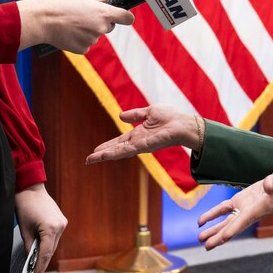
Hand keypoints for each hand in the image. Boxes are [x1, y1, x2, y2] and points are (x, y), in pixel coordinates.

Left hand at [14, 183, 66, 272]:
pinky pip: (55, 237)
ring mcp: (62, 223)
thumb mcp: (24, 229)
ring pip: (54, 244)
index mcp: (50, 228)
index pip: (45, 254)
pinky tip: (41, 249)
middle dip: (42, 262)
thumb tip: (31, 259)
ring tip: (36, 263)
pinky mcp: (62, 220)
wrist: (30, 188)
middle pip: (51, 250)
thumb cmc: (24, 206)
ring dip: (45, 252)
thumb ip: (29, 246)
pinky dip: (48, 243)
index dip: (40, 268)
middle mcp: (60, 226)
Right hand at [17, 0, 134, 53]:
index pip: (127, 18)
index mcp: (103, 13)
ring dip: (87, 31)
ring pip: (95, 35)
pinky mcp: (82, 50)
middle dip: (101, 22)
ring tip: (71, 23)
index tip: (124, 16)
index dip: (126, 16)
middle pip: (109, 27)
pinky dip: (79, 40)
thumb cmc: (60, 5)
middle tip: (83, 15)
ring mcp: (92, 40)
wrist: (41, 21)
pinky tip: (68, 33)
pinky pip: (85, 45)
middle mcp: (100, 28)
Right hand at [86, 104, 200, 163]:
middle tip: (88, 160)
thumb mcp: (150, 112)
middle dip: (102, 154)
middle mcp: (138, 142)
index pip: (120, 142)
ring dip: (105, 155)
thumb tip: (120, 116)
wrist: (185, 124)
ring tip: (91, 160)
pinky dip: (116, 153)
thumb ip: (135, 114)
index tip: (95, 151)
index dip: (107, 146)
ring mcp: (141, 146)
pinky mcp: (145, 146)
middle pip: (116, 149)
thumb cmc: (172, 117)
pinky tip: (105, 155)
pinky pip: (128, 150)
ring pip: (119, 152)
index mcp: (139, 134)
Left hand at [196, 165, 272, 249]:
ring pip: (227, 221)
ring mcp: (246, 207)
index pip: (246, 219)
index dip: (235, 228)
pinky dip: (213, 215)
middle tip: (206, 246)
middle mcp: (252, 211)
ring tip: (201, 238)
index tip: (223, 238)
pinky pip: (224, 209)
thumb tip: (268, 185)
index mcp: (262, 207)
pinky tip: (201, 221)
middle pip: (234, 226)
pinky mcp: (241, 200)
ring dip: (214, 229)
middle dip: (220, 236)